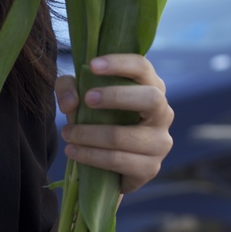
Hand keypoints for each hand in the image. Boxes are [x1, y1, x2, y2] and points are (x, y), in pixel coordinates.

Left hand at [55, 54, 173, 194]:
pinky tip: (73, 151)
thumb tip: (71, 103)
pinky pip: (118, 161)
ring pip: (124, 136)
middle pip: (151, 98)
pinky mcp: (150, 168)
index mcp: (151, 86)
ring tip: (67, 133)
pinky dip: (91, 156)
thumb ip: (69, 88)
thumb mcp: (80, 95)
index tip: (93, 65)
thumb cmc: (99, 117)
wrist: (108, 162)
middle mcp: (163, 112)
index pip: (142, 67)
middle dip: (116, 97)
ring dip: (90, 135)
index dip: (120, 63)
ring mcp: (160, 142)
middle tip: (87, 100)